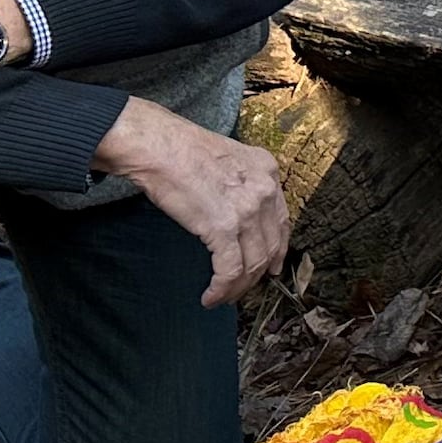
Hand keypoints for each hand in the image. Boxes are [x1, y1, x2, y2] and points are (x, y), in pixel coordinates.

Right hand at [97, 98, 289, 306]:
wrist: (159, 146)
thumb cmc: (182, 149)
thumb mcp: (229, 158)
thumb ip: (242, 182)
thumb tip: (237, 211)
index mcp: (267, 171)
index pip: (282, 220)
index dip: (277, 249)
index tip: (271, 265)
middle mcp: (264, 191)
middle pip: (270, 246)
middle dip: (257, 274)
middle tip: (243, 288)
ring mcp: (247, 210)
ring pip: (253, 263)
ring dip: (238, 287)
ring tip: (222, 297)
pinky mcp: (223, 227)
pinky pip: (230, 270)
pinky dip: (222, 289)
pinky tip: (211, 296)